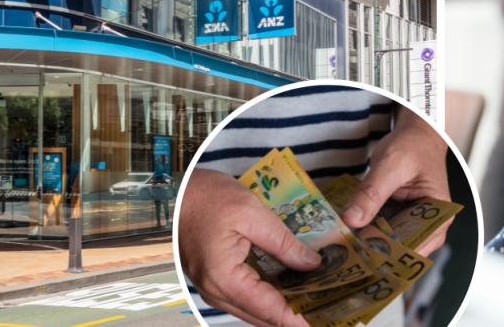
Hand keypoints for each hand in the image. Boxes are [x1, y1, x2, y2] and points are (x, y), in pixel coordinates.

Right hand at [178, 168, 319, 326]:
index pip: (272, 310)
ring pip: (257, 309)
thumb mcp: (251, 212)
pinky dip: (271, 293)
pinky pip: (248, 295)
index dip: (303, 316)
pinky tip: (292, 282)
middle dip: (298, 313)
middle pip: (265, 317)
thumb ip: (283, 242)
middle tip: (330, 305)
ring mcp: (214, 288)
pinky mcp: (216, 279)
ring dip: (286, 304)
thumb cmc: (204, 197)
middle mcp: (217, 292)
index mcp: (225, 279)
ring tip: (317, 294)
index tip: (329, 316)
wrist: (173, 191)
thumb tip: (311, 264)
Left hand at [340, 106, 451, 254]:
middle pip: (402, 250)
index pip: (413, 244)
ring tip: (342, 248)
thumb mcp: (389, 166)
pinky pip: (386, 233)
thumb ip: (371, 193)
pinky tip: (349, 234)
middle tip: (343, 255)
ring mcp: (417, 225)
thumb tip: (351, 220)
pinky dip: (369, 233)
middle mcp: (432, 226)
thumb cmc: (412, 146)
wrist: (415, 135)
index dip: (386, 253)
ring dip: (369, 245)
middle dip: (374, 252)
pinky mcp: (402, 221)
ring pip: (392, 244)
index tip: (358, 257)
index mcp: (440, 214)